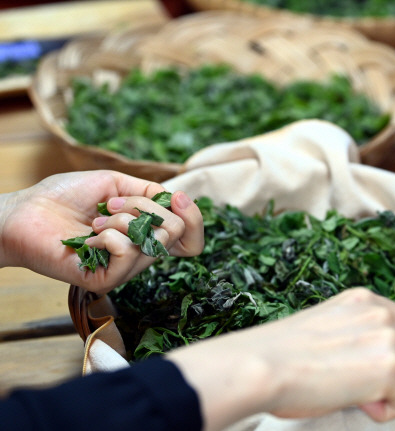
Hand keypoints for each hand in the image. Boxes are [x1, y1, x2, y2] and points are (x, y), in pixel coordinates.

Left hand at [0, 170, 202, 293]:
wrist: (24, 212)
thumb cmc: (63, 197)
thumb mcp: (114, 184)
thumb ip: (148, 191)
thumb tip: (175, 199)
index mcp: (146, 234)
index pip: (190, 239)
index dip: (194, 218)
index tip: (176, 197)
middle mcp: (140, 255)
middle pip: (177, 233)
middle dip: (146, 206)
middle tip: (112, 205)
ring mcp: (124, 270)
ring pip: (152, 240)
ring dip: (122, 218)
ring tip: (94, 221)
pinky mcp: (106, 280)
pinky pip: (127, 252)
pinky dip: (108, 235)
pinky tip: (88, 238)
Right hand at [168, 288, 394, 430]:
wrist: (262, 366)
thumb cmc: (281, 356)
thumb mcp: (328, 329)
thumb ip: (360, 336)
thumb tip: (377, 368)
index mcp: (364, 300)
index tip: (367, 370)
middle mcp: (381, 312)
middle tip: (368, 388)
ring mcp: (390, 338)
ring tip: (363, 398)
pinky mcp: (391, 368)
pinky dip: (388, 411)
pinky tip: (360, 405)